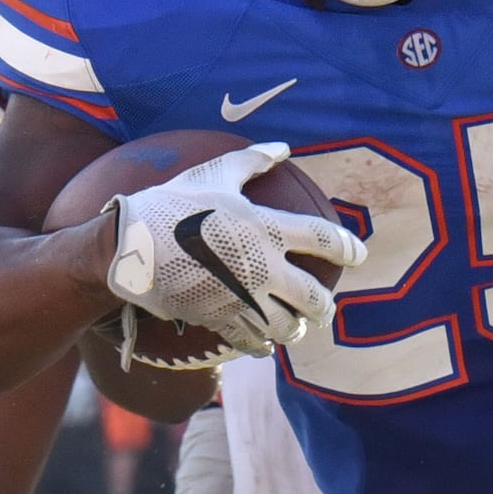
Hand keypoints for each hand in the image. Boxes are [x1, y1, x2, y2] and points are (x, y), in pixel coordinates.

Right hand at [102, 141, 364, 353]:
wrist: (133, 247)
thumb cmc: (174, 204)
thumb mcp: (215, 174)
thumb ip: (253, 161)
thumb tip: (283, 147)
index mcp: (269, 229)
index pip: (325, 240)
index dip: (348, 248)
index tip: (359, 255)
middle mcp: (265, 269)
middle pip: (315, 297)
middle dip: (324, 307)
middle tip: (324, 309)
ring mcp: (245, 299)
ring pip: (288, 328)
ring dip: (295, 330)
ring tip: (294, 329)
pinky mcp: (222, 320)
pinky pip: (253, 343)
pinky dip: (261, 346)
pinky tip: (262, 345)